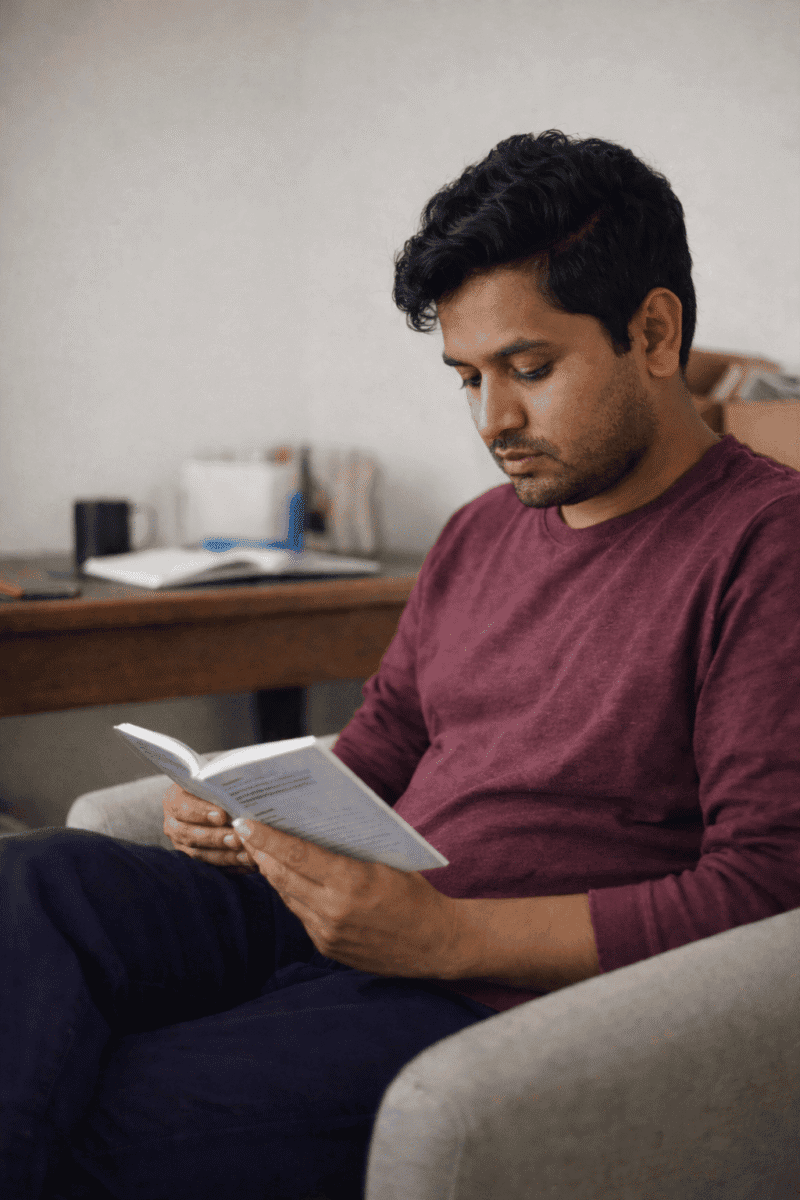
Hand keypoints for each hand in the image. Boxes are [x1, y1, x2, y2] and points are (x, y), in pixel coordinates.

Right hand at [162, 783, 257, 872]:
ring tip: (246, 854)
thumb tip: (240, 789)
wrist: (214, 797)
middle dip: (215, 838)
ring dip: (224, 855)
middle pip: (189, 833)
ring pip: (199, 853)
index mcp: (174, 799)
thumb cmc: (218, 783)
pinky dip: (230, 866)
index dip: (201, 812)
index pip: (182, 806)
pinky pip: (210, 866)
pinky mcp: (194, 857)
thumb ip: (222, 783)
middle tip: (238, 838)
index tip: (222, 816)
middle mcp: (173, 822)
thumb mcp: (215, 778)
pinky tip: (247, 863)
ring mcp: (181, 843)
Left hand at [232, 817, 462, 978]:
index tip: (246, 823)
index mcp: (351, 882)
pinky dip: (292, 894)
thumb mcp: (387, 862)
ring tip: (260, 852)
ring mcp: (328, 933)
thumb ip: (348, 851)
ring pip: (288, 896)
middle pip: (283, 876)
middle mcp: (333, 910)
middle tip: (245, 832)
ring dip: (272, 873)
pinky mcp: (328, 948)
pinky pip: (301, 914)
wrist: (437, 943)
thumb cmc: (416, 895)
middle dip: (261, 852)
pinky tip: (287, 879)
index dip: (267, 838)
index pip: (297, 854)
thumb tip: (313, 829)